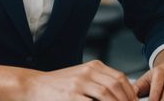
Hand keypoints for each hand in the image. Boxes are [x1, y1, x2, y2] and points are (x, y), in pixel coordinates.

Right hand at [22, 60, 136, 100]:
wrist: (33, 86)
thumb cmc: (58, 85)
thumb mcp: (80, 77)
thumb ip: (98, 82)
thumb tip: (121, 95)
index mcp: (92, 66)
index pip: (120, 77)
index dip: (130, 92)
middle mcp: (87, 72)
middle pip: (116, 86)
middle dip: (126, 100)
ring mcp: (78, 84)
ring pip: (107, 95)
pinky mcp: (71, 97)